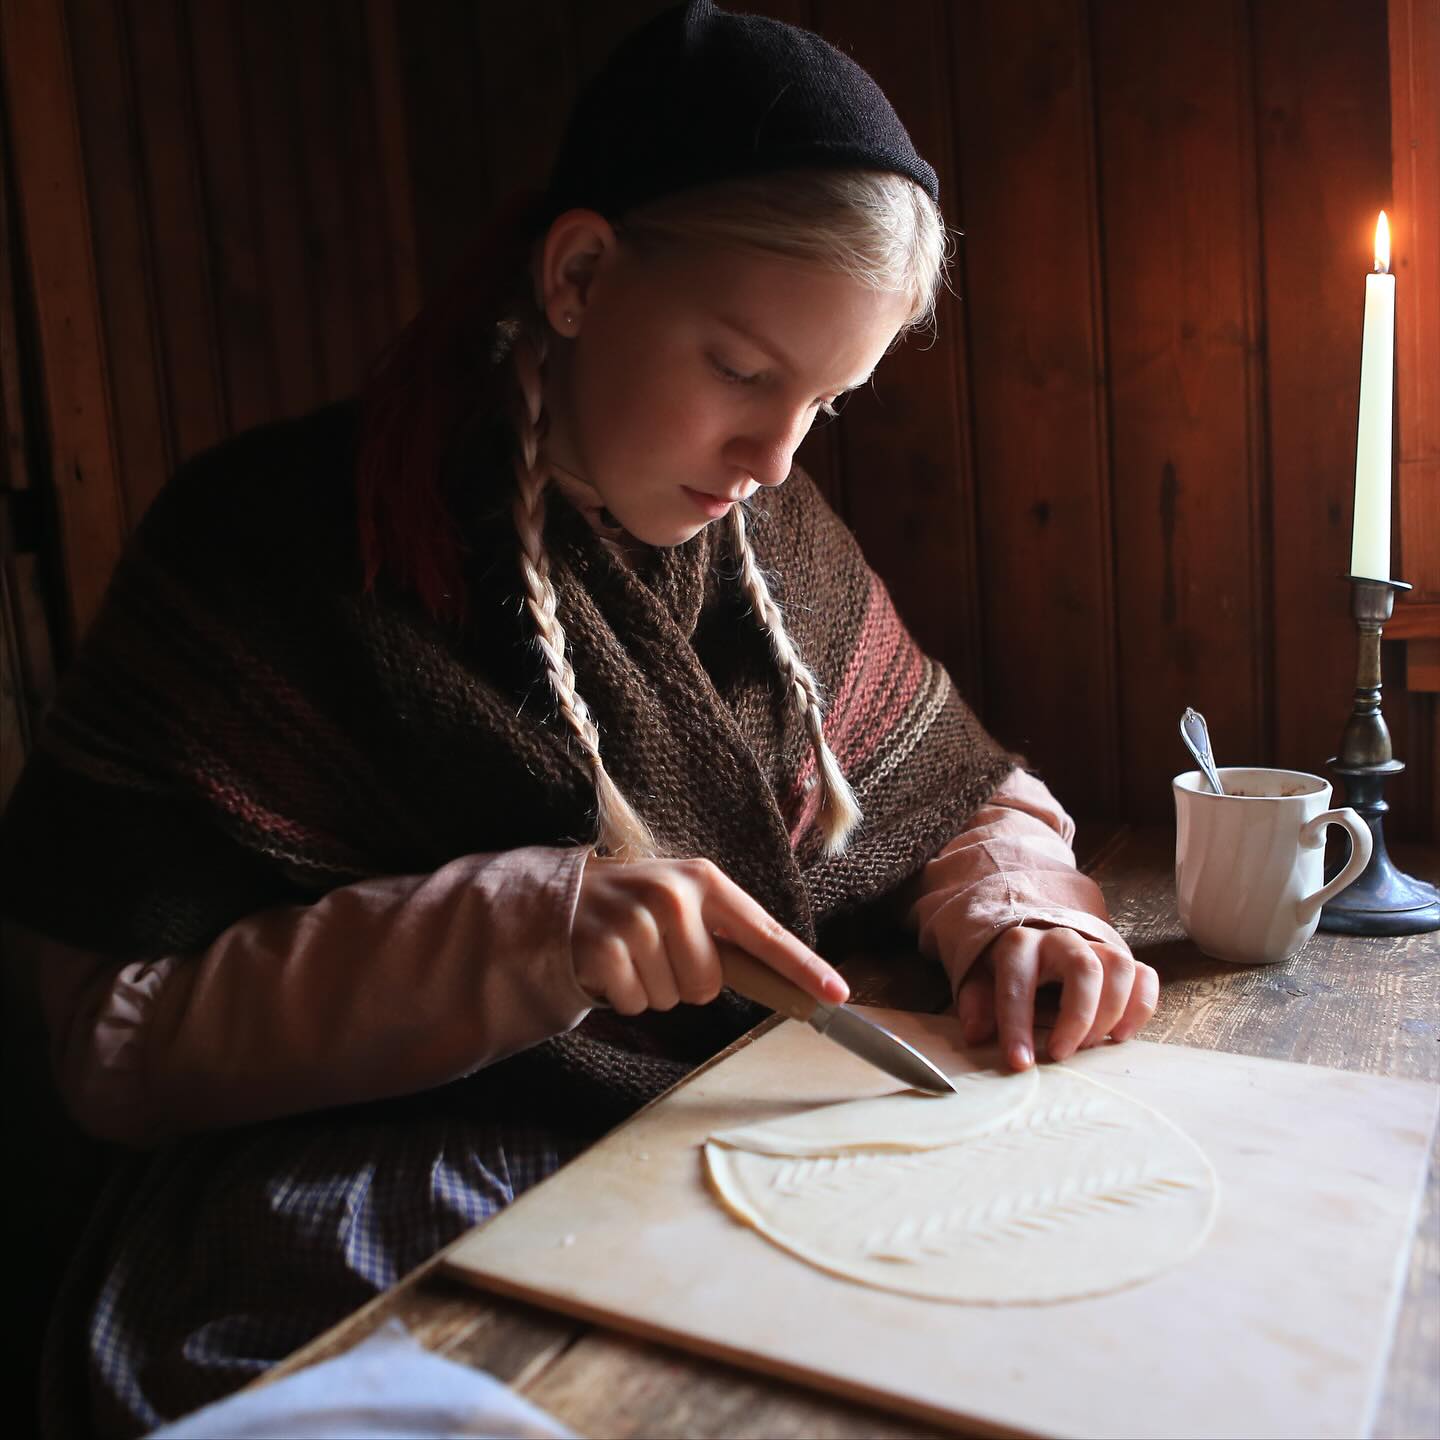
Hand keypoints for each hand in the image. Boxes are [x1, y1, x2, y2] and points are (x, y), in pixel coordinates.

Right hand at [573, 854, 848, 1015]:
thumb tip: (782, 984)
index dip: (803, 968)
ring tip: (628, 953)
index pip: (764, 933)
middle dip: (684, 981)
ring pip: (672, 997)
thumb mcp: (684, 903)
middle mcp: (673, 895)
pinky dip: (623, 996)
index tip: (836, 995)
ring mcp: (635, 920)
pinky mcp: (603, 948)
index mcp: (705, 880)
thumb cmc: (637, 907)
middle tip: (654, 952)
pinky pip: (636, 1002)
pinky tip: (607, 964)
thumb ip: (726, 936)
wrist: (562, 896)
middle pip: (709, 984)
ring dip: (651, 988)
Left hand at [954, 926, 1156, 1070]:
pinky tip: (1122, 1036)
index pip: (1018, 980)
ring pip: (1119, 967)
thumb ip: (977, 1004)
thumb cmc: (1005, 971)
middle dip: (1077, 1017)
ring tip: (1093, 1046)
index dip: (1017, 1023)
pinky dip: (1140, 1006)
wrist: (1033, 945)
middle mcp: (1061, 939)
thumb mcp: (980, 982)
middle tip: (1063, 1054)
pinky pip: (1143, 975)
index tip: (1019, 1063)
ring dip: (1112, 1011)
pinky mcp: (1121, 961)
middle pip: (1084, 968)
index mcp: (1020, 944)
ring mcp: (1095, 946)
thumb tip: (976, 1034)